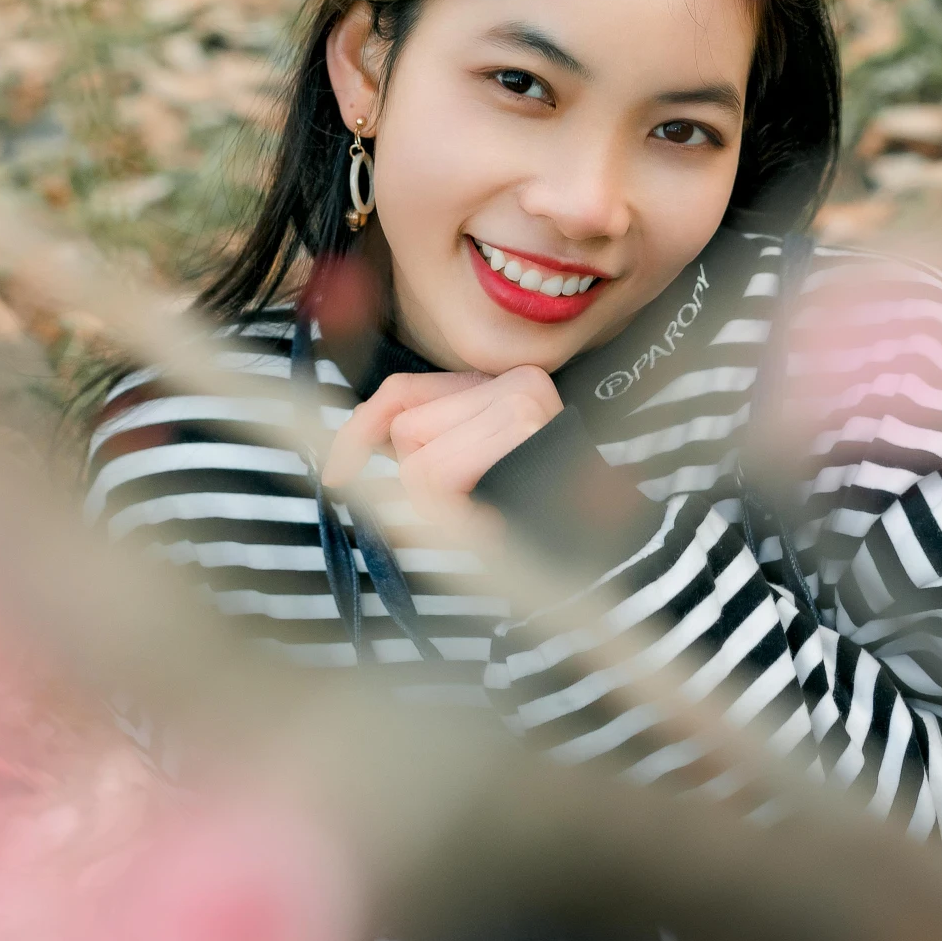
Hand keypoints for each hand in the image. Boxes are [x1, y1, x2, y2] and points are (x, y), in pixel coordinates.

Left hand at [322, 368, 561, 508]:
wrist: (606, 560)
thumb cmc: (531, 528)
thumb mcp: (464, 482)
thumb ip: (419, 449)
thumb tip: (348, 450)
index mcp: (497, 387)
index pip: (402, 392)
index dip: (359, 431)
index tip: (335, 473)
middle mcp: (512, 380)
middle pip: (406, 424)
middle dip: (417, 478)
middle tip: (469, 510)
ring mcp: (519, 398)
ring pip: (415, 452)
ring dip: (436, 504)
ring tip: (487, 517)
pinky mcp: (522, 422)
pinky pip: (434, 472)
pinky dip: (448, 512)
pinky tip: (490, 524)